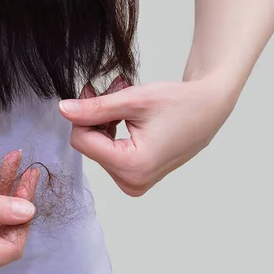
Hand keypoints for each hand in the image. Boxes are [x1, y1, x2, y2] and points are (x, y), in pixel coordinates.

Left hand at [59, 77, 235, 195]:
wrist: (210, 108)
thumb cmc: (180, 103)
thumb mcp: (133, 100)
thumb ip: (95, 108)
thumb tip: (64, 110)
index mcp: (132, 166)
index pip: (82, 141)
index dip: (82, 114)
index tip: (92, 92)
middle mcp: (133, 182)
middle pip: (89, 146)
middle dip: (95, 116)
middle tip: (110, 90)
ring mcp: (135, 183)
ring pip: (97, 148)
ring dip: (103, 121)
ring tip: (122, 98)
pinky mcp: (136, 178)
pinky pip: (109, 154)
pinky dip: (111, 132)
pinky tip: (124, 114)